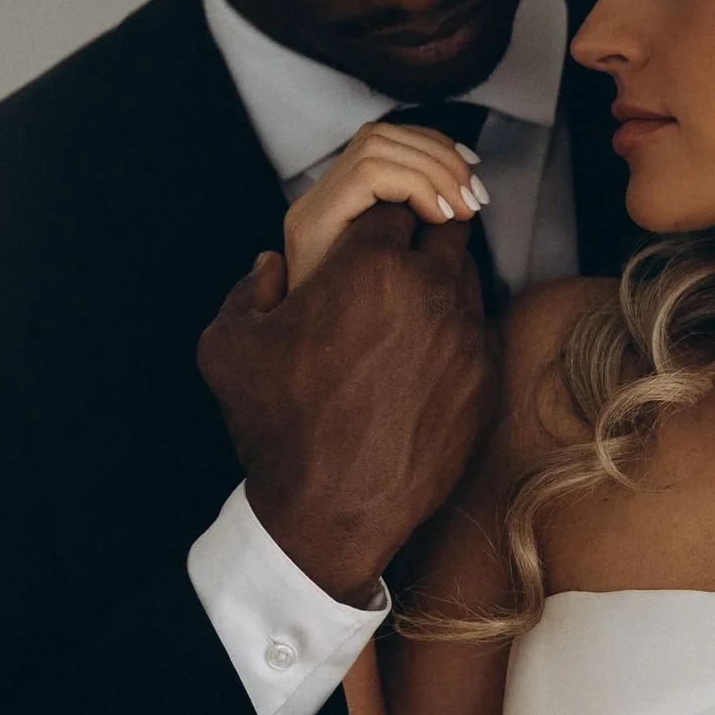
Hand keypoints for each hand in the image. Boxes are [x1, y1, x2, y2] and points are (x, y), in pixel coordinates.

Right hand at [196, 127, 497, 606]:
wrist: (330, 514)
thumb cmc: (279, 431)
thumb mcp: (227, 347)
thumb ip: (247, 289)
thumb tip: (271, 266)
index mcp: (368, 264)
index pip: (392, 199)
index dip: (377, 217)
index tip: (368, 239)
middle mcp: (429, 289)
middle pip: (444, 227)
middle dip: (421, 238)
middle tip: (394, 269)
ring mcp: (467, 337)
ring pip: (467, 281)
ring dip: (441, 288)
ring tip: (406, 321)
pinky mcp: (487, 382)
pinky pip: (481, 336)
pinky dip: (458, 340)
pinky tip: (424, 367)